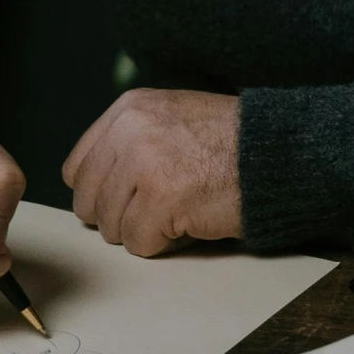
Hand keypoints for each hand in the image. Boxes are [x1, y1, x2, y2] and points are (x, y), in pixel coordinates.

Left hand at [63, 89, 240, 255]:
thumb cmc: (229, 142)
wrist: (275, 152)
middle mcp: (130, 131)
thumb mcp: (170, 118)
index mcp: (128, 110)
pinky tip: (188, 224)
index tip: (126, 200)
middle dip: (119, 217)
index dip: (100, 194)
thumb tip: (93, 187)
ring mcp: (144, 164)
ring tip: (178, 213)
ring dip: (143, 231)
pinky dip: (163, 244)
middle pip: (89, 202)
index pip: (77, 169)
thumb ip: (128, 141)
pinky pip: (139, 242)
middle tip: (155, 213)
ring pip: (111, 226)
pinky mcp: (162, 199)